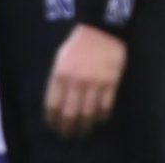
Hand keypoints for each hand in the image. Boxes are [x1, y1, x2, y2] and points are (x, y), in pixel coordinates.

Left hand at [44, 24, 126, 138]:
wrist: (102, 29)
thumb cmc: (78, 44)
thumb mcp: (60, 59)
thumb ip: (57, 79)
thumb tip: (57, 101)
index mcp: (60, 75)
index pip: (53, 106)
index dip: (53, 120)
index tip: (55, 126)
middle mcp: (76, 82)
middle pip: (70, 114)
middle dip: (68, 128)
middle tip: (69, 134)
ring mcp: (94, 83)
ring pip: (88, 113)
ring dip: (85, 126)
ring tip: (83, 131)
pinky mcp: (111, 82)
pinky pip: (105, 106)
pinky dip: (101, 116)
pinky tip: (99, 119)